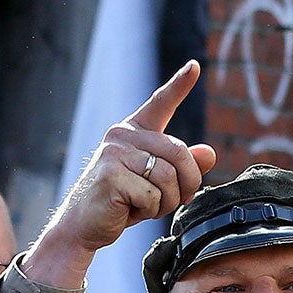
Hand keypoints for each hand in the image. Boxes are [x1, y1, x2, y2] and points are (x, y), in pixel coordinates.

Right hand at [26, 60, 217, 290]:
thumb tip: (209, 153)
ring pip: (168, 177)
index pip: (160, 103)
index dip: (179, 85)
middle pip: (179, 152)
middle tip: (178, 200)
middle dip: (187, 183)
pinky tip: (131, 211)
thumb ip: (181, 167)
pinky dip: (149, 211)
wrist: (83, 226)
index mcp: (133, 131)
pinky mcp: (111, 176)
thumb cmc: (120, 202)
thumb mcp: (155, 183)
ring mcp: (115, 153)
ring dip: (167, 201)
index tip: (195, 66)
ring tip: (148, 207)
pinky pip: (151, 195)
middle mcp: (122, 135)